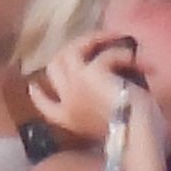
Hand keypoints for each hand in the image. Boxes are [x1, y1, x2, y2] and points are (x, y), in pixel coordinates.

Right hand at [27, 32, 143, 146]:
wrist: (136, 134)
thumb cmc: (130, 134)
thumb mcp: (107, 121)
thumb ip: (98, 107)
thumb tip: (109, 83)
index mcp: (68, 120)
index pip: (43, 106)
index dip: (37, 94)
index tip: (33, 86)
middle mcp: (65, 102)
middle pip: (52, 67)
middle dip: (68, 51)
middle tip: (89, 42)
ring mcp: (74, 86)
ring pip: (69, 51)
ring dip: (92, 40)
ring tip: (112, 36)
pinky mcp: (89, 74)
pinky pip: (103, 54)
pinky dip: (120, 54)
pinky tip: (133, 59)